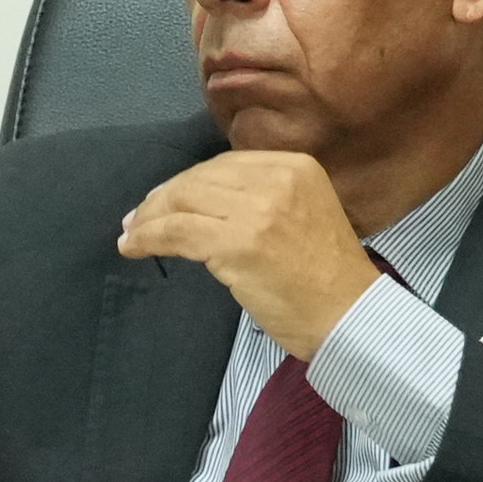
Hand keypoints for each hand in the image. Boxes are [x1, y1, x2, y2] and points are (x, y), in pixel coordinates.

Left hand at [116, 146, 380, 355]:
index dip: (187, 182)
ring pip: (182, 202)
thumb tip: (203, 202)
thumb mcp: (303, 213)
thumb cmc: (326, 277)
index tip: (164, 200)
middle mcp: (276, 180)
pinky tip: (133, 247)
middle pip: (199, 179)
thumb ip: (262, 198)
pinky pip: (176, 232)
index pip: (224, 166)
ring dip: (148, 218)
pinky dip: (147, 237)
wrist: (350, 316)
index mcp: (296, 167)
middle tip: (138, 218)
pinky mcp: (238, 243)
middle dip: (162, 198)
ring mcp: (257, 210)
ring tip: (132, 233)